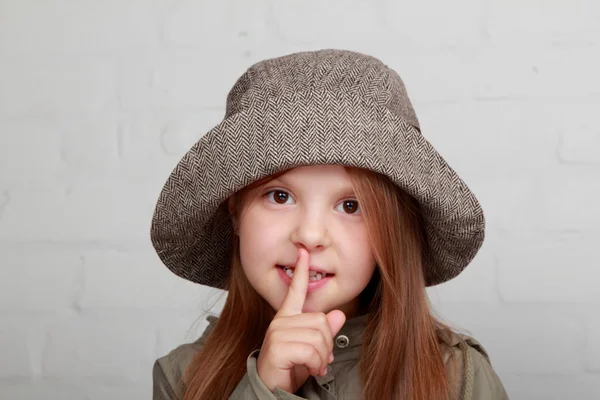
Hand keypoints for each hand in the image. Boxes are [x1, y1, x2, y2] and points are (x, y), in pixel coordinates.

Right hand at [256, 248, 345, 392]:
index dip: (301, 271)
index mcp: (287, 317)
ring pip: (318, 336)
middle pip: (321, 320)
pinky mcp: (277, 347)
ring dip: (321, 357)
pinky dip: (315, 364)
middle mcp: (280, 321)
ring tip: (313, 366)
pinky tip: (308, 370)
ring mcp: (277, 333)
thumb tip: (338, 314)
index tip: (303, 252)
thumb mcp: (312, 349)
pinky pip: (311, 351)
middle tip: (319, 359)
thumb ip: (324, 332)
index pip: (296, 290)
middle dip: (326, 344)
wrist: (272, 390)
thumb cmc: (290, 369)